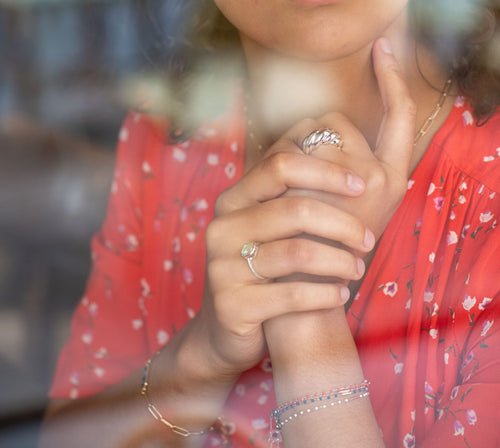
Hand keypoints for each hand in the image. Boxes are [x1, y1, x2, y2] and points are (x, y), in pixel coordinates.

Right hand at [197, 152, 374, 376]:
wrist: (226, 324)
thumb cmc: (262, 268)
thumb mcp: (267, 228)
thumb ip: (293, 194)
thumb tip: (348, 160)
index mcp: (234, 199)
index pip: (281, 165)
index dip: (326, 171)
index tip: (360, 185)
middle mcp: (223, 228)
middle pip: (295, 208)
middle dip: (343, 224)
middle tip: (367, 239)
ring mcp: (223, 267)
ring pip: (297, 253)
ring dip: (339, 262)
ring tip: (357, 270)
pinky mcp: (232, 305)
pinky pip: (291, 295)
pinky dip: (325, 294)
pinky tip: (340, 294)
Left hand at [265, 37, 416, 240]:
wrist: (303, 299)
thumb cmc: (313, 252)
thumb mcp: (332, 209)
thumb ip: (331, 172)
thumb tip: (304, 137)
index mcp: (391, 180)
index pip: (400, 116)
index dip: (392, 79)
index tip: (383, 48)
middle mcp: (382, 177)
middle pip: (336, 120)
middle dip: (308, 137)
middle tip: (297, 176)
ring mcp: (356, 182)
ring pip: (310, 130)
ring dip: (289, 149)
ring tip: (286, 190)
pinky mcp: (320, 190)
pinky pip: (290, 149)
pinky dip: (276, 162)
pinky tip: (276, 194)